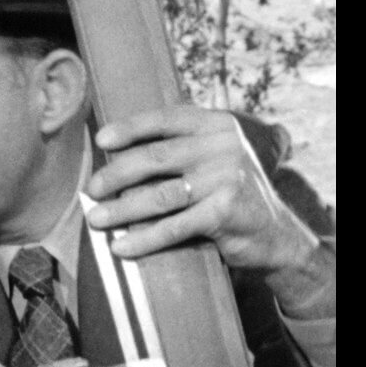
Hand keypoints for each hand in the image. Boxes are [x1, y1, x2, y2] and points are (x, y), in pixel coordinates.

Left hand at [85, 106, 320, 275]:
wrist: (275, 233)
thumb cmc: (228, 192)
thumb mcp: (212, 158)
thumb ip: (177, 149)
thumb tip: (113, 155)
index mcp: (216, 125)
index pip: (165, 119)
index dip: (130, 128)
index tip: (101, 140)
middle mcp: (222, 146)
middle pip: (154, 158)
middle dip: (116, 175)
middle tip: (91, 190)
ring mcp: (225, 178)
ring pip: (159, 195)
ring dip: (122, 209)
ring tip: (96, 219)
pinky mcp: (224, 212)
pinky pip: (173, 227)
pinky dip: (143, 239)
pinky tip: (121, 247)